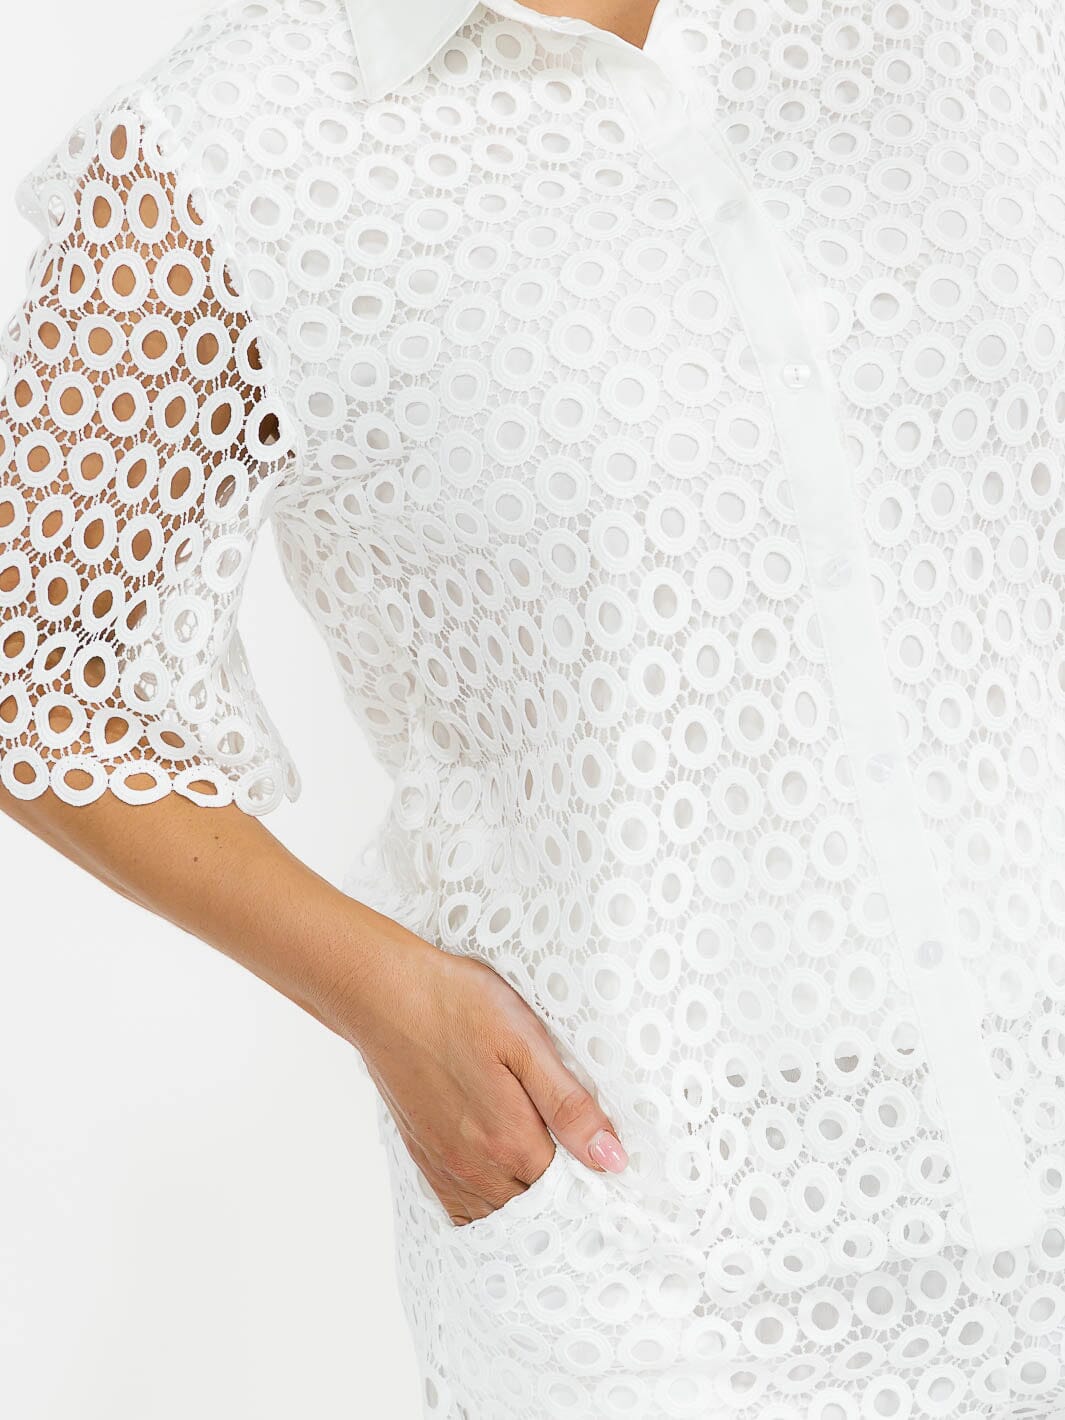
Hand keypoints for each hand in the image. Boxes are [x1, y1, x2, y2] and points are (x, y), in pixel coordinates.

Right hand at [328, 926, 627, 1225]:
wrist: (382, 994)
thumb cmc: (457, 1005)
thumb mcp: (525, 1041)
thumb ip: (568, 1105)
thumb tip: (612, 1160)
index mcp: (510, 1140)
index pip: (569, 1191)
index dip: (595, 1183)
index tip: (615, 1173)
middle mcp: (476, 1167)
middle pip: (535, 1209)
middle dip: (565, 1200)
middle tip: (590, 1177)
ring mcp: (446, 1166)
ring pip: (497, 1216)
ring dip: (527, 1208)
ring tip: (553, 1185)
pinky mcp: (424, 1155)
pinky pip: (460, 1210)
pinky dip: (487, 1212)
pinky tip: (503, 1191)